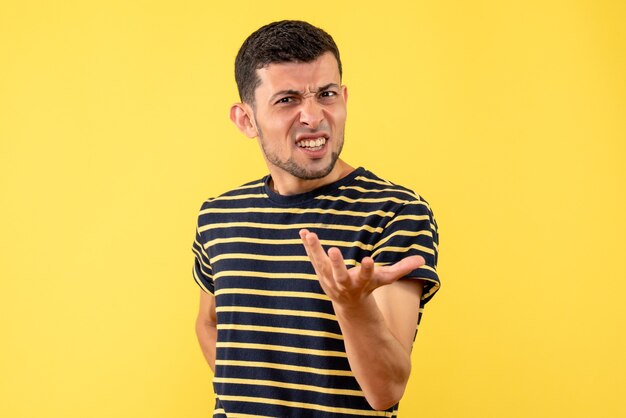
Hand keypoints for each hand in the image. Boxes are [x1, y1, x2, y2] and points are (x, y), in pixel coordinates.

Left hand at [299, 229, 424, 308]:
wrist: (348, 303)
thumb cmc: (369, 286)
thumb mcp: (385, 278)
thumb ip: (402, 269)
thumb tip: (422, 259)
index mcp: (362, 283)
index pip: (366, 276)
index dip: (367, 269)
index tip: (369, 259)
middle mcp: (344, 282)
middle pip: (339, 274)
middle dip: (336, 263)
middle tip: (333, 249)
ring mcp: (330, 279)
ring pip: (321, 264)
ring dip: (315, 249)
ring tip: (310, 234)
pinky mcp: (320, 272)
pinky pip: (312, 257)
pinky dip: (308, 245)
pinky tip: (303, 232)